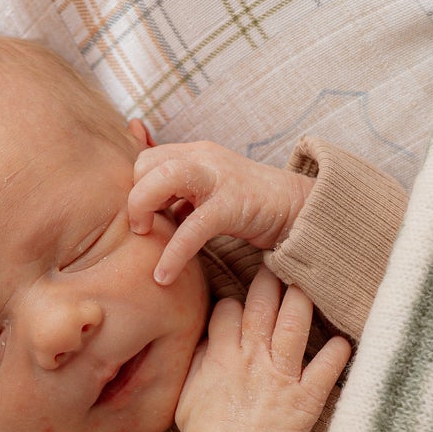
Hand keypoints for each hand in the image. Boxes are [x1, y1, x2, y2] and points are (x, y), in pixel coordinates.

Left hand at [128, 140, 315, 283]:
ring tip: (144, 237)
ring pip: (163, 179)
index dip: (135, 187)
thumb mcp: (207, 195)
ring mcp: (218, 177)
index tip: (144, 215)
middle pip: (146, 163)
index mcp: (194, 154)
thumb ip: (179, 197)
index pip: (145, 158)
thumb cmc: (249, 206)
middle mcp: (203, 157)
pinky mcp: (232, 204)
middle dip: (133, 197)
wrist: (298, 209)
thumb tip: (147, 214)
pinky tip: (163, 277)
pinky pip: (192, 227)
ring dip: (143, 208)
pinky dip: (173, 253)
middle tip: (141, 227)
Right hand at [175, 269, 350, 431]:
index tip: (243, 298)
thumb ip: (200, 359)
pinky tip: (343, 340)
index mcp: (222, 355)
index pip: (230, 309)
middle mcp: (253, 359)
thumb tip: (209, 336)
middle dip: (270, 281)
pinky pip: (327, 368)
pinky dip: (337, 352)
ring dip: (302, 300)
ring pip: (295, 324)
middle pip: (263, 305)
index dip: (236, 301)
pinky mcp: (305, 398)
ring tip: (307, 285)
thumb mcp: (187, 391)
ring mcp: (281, 377)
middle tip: (278, 265)